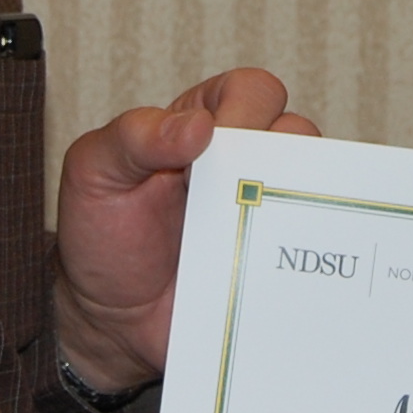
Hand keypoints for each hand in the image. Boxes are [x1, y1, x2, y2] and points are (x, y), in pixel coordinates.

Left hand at [52, 69, 315, 390]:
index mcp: (205, 126)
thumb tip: (199, 127)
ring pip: (318, 191)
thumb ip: (133, 138)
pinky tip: (273, 275)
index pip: (251, 92)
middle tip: (240, 196)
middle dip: (280, 159)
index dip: (246, 111)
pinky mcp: (276, 266)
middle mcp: (246, 164)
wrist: (108, 320)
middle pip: (300, 135)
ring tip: (255, 239)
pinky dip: (305, 263)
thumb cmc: (99, 233)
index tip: (216, 146)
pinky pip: (312, 255)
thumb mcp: (94, 173)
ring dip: (296, 211)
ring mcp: (267, 215)